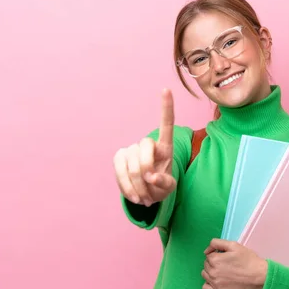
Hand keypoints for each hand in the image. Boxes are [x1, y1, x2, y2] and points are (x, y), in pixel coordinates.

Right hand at [113, 88, 175, 206]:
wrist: (147, 194)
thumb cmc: (161, 187)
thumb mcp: (168, 188)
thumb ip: (164, 183)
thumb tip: (151, 178)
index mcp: (165, 147)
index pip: (167, 124)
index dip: (166, 107)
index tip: (166, 89)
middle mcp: (148, 145)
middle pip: (144, 147)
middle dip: (146, 171)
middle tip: (151, 193)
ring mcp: (132, 150)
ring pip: (131, 163)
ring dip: (137, 185)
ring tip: (145, 199)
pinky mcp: (119, 158)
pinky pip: (120, 170)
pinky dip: (126, 187)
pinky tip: (134, 197)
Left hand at [201, 239, 268, 288]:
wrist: (259, 276)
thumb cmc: (248, 260)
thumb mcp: (234, 245)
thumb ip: (216, 243)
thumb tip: (206, 251)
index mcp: (215, 259)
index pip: (208, 255)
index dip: (217, 254)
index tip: (226, 257)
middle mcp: (212, 272)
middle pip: (206, 265)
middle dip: (213, 262)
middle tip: (226, 264)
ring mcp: (215, 284)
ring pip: (205, 275)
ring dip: (210, 272)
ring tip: (223, 272)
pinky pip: (205, 288)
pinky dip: (209, 283)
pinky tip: (218, 281)